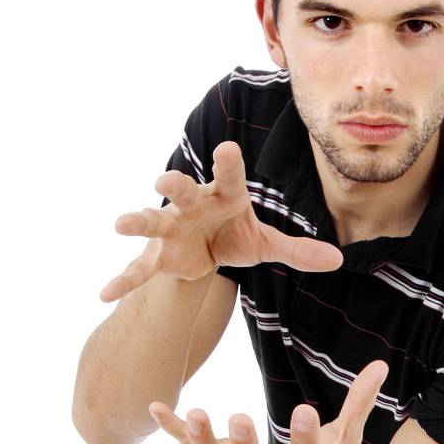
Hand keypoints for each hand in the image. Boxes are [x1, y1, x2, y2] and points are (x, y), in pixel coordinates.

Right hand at [100, 141, 343, 301]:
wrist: (205, 251)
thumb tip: (338, 259)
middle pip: (182, 190)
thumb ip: (298, 250)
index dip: (228, 163)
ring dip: (137, 221)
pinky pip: (140, 270)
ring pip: (152, 221)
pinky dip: (123, 281)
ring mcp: (171, 228)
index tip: (228, 148)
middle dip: (174, 185)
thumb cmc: (234, 234)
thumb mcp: (266, 244)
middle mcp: (193, 204)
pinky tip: (104, 294)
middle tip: (164, 180)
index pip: (229, 175)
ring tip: (119, 224)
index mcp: (223, 194)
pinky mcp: (159, 256)